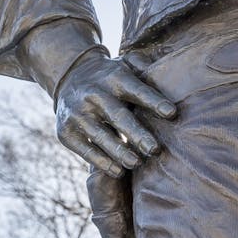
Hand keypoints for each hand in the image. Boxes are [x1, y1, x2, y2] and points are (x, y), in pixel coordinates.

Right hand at [55, 49, 176, 176]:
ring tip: (136, 163)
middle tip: (154, 149)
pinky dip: (101, 161)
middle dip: (137, 134)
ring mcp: (78, 113)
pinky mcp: (65, 131)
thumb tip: (171, 73)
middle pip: (118, 116)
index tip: (172, 114)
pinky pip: (85, 149)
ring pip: (101, 135)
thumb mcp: (125, 65)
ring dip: (119, 152)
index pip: (137, 90)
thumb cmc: (111, 78)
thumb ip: (145, 70)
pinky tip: (117, 171)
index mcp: (115, 77)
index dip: (154, 102)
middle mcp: (94, 93)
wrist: (70, 77)